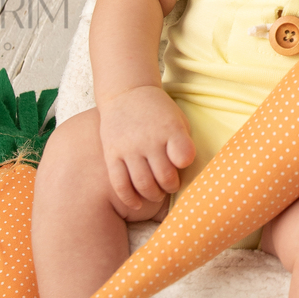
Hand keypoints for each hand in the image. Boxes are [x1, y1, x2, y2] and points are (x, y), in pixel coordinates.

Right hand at [98, 85, 195, 211]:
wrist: (126, 93)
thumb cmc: (159, 112)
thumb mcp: (178, 119)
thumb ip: (184, 143)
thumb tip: (186, 174)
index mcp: (170, 128)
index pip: (184, 156)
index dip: (185, 167)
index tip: (182, 167)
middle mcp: (149, 139)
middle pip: (164, 176)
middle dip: (170, 187)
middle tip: (170, 186)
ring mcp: (128, 148)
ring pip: (143, 184)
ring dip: (153, 195)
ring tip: (157, 193)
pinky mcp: (112, 154)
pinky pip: (120, 183)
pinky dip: (129, 199)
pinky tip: (137, 204)